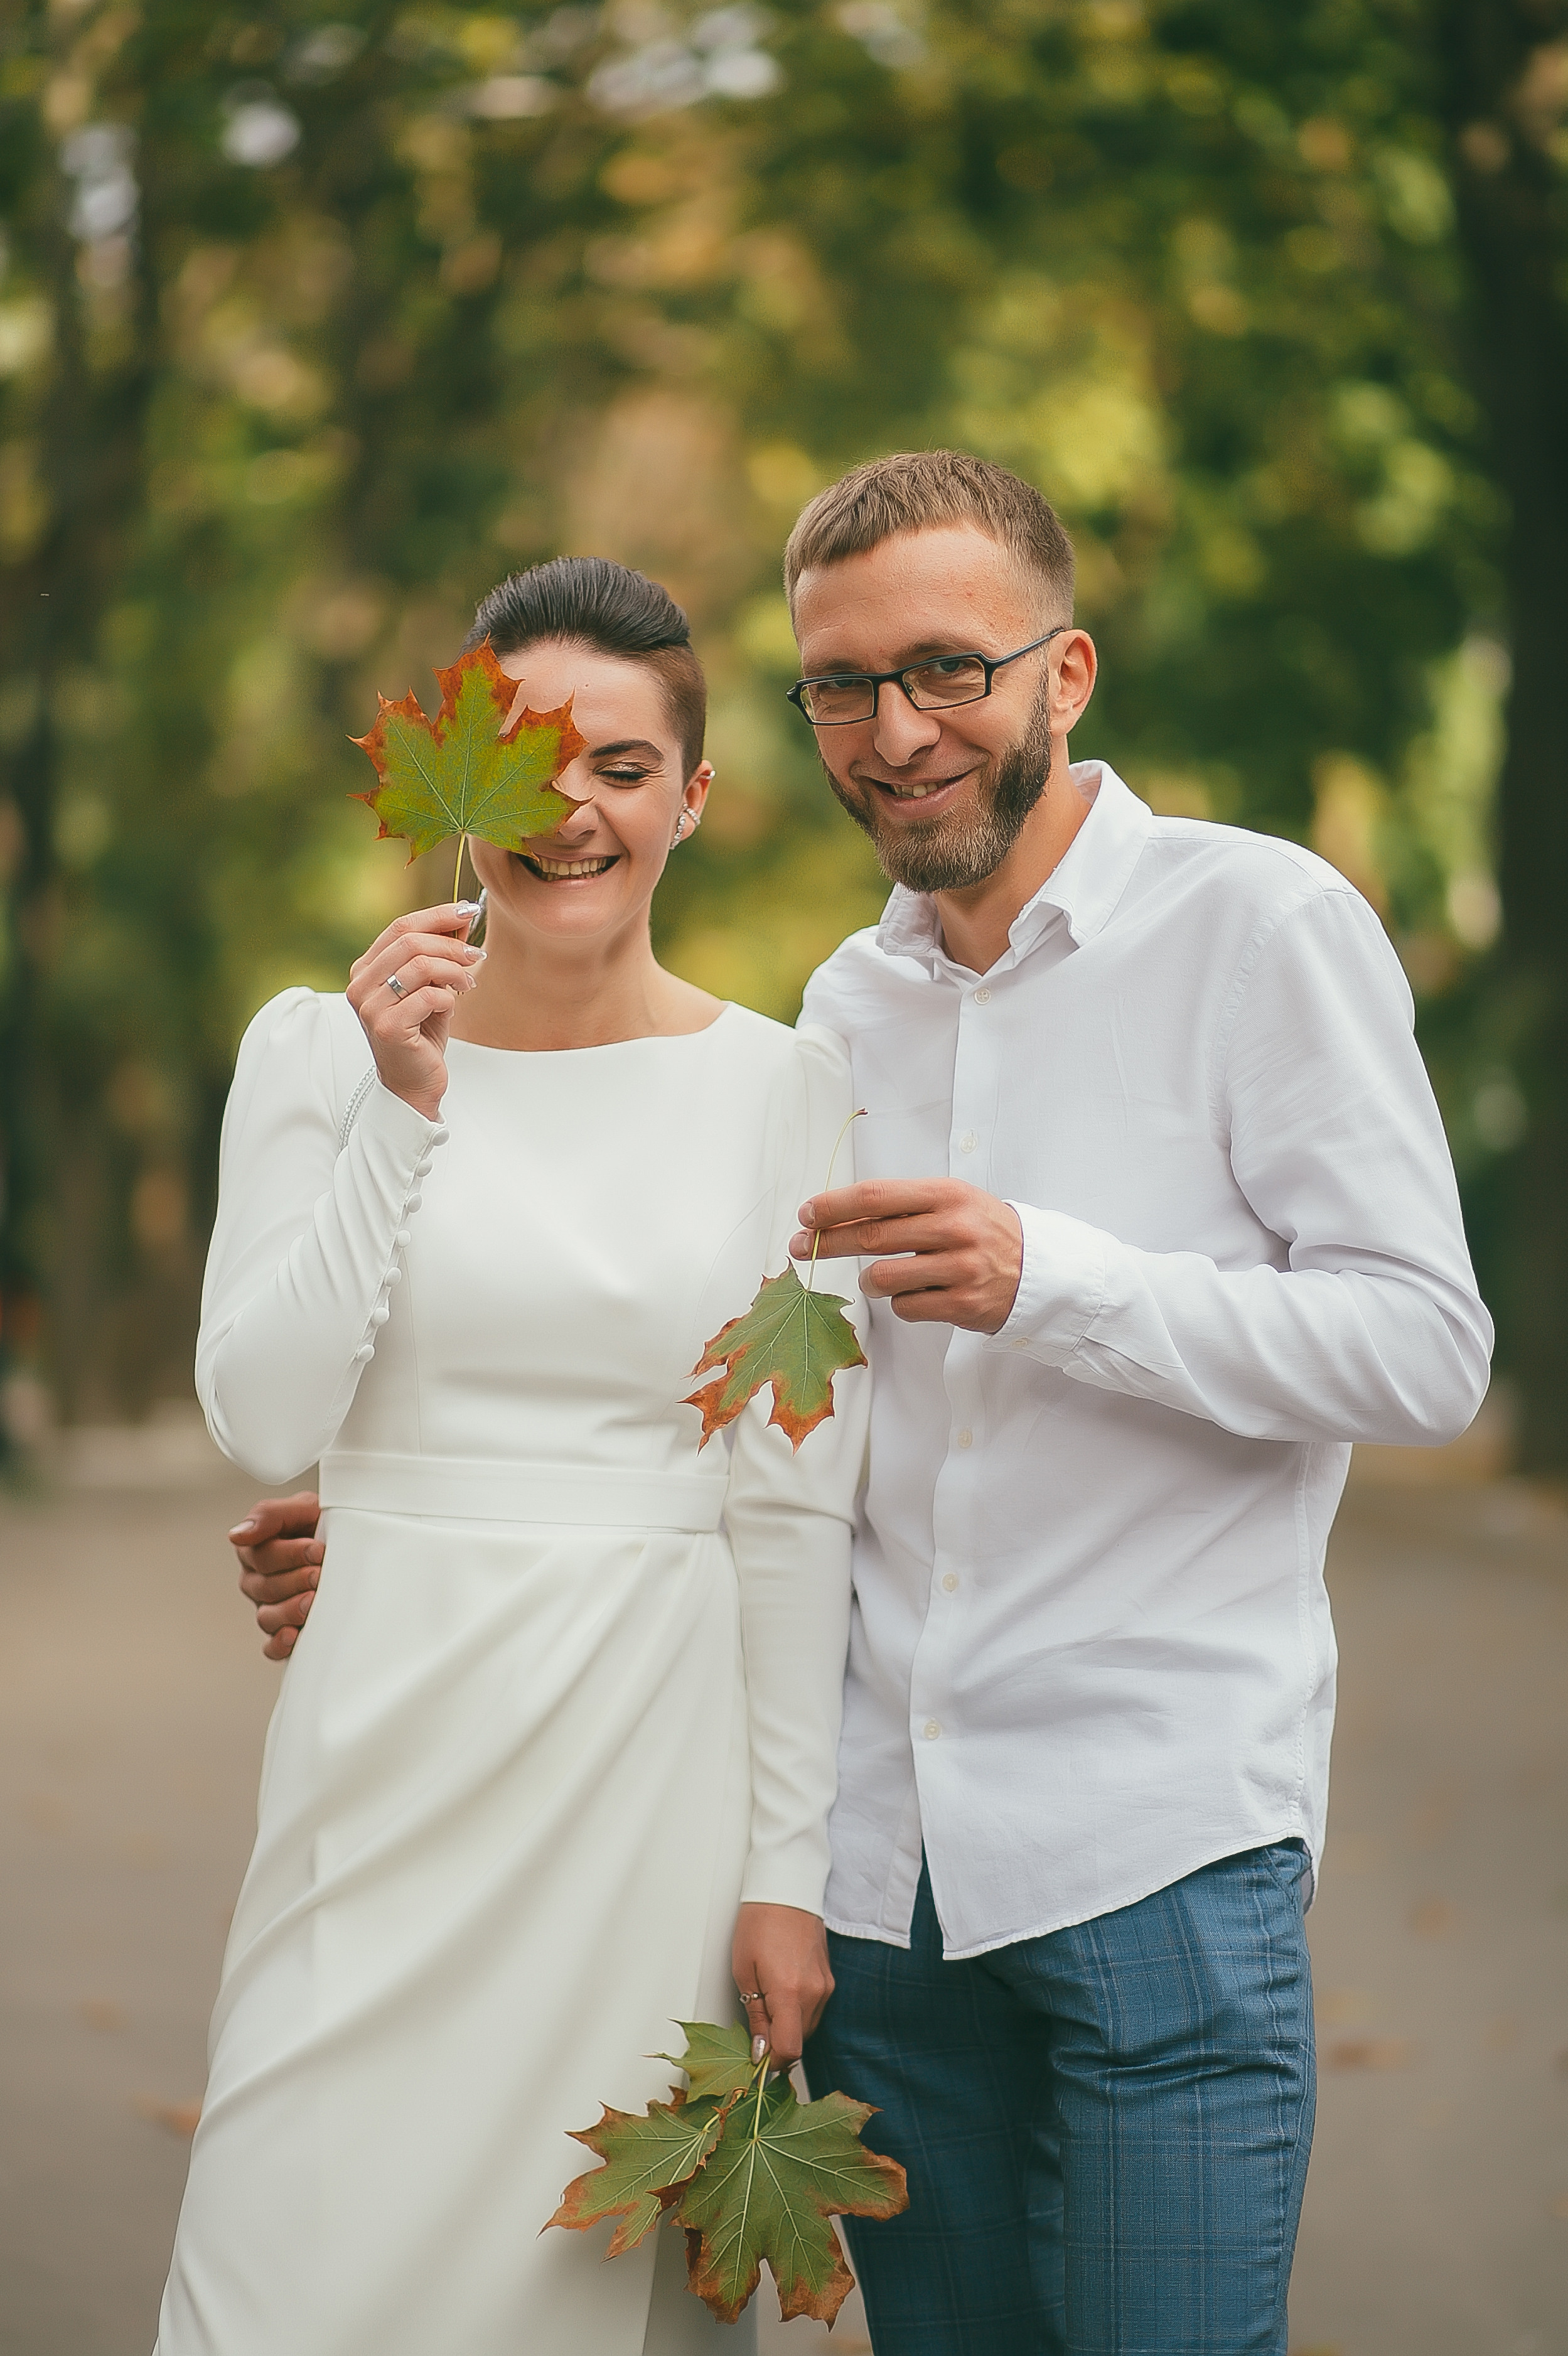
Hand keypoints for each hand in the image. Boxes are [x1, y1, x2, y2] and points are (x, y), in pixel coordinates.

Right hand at [229, 1492, 321, 1661]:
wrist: (352, 1544)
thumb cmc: (323, 1525)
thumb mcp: (302, 1507)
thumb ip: (269, 1514)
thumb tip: (237, 1535)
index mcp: (256, 1550)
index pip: (261, 1556)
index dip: (290, 1554)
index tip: (316, 1549)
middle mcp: (257, 1580)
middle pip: (264, 1588)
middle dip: (295, 1580)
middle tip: (319, 1575)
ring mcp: (269, 1607)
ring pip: (267, 1617)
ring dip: (290, 1611)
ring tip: (312, 1602)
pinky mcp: (283, 1631)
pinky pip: (271, 1646)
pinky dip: (280, 1643)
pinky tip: (294, 1635)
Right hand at [345, 903, 485, 1120]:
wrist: (413, 1083)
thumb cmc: (420, 1035)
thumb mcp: (431, 987)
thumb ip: (439, 954)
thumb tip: (461, 916)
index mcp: (366, 969)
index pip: (400, 926)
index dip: (438, 914)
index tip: (469, 909)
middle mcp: (360, 985)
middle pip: (411, 941)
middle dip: (452, 944)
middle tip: (476, 955)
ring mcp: (370, 1007)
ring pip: (420, 965)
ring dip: (454, 971)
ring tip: (468, 984)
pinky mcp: (387, 1027)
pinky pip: (428, 996)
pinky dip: (448, 998)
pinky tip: (452, 1006)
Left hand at [732, 1904, 833, 2067]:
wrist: (786, 1890)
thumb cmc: (760, 1923)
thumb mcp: (744, 1972)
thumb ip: (757, 2016)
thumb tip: (761, 2051)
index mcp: (790, 1992)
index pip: (789, 2049)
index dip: (772, 2063)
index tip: (757, 2059)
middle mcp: (814, 1993)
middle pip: (800, 2041)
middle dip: (778, 2043)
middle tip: (756, 2028)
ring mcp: (825, 1986)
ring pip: (808, 2026)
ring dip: (788, 2026)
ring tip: (767, 2002)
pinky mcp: (829, 1979)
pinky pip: (814, 2009)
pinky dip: (798, 2011)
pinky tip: (782, 1992)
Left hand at [791, 1178, 1023, 1333]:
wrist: (1038, 1269)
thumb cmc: (983, 1231)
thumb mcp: (952, 1202)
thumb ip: (904, 1205)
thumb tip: (838, 1215)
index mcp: (946, 1194)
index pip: (876, 1197)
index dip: (834, 1206)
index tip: (807, 1214)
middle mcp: (954, 1227)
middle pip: (871, 1236)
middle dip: (827, 1242)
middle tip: (802, 1247)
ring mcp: (960, 1268)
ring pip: (882, 1278)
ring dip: (868, 1281)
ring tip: (875, 1279)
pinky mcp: (963, 1304)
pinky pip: (906, 1307)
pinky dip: (899, 1303)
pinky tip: (914, 1294)